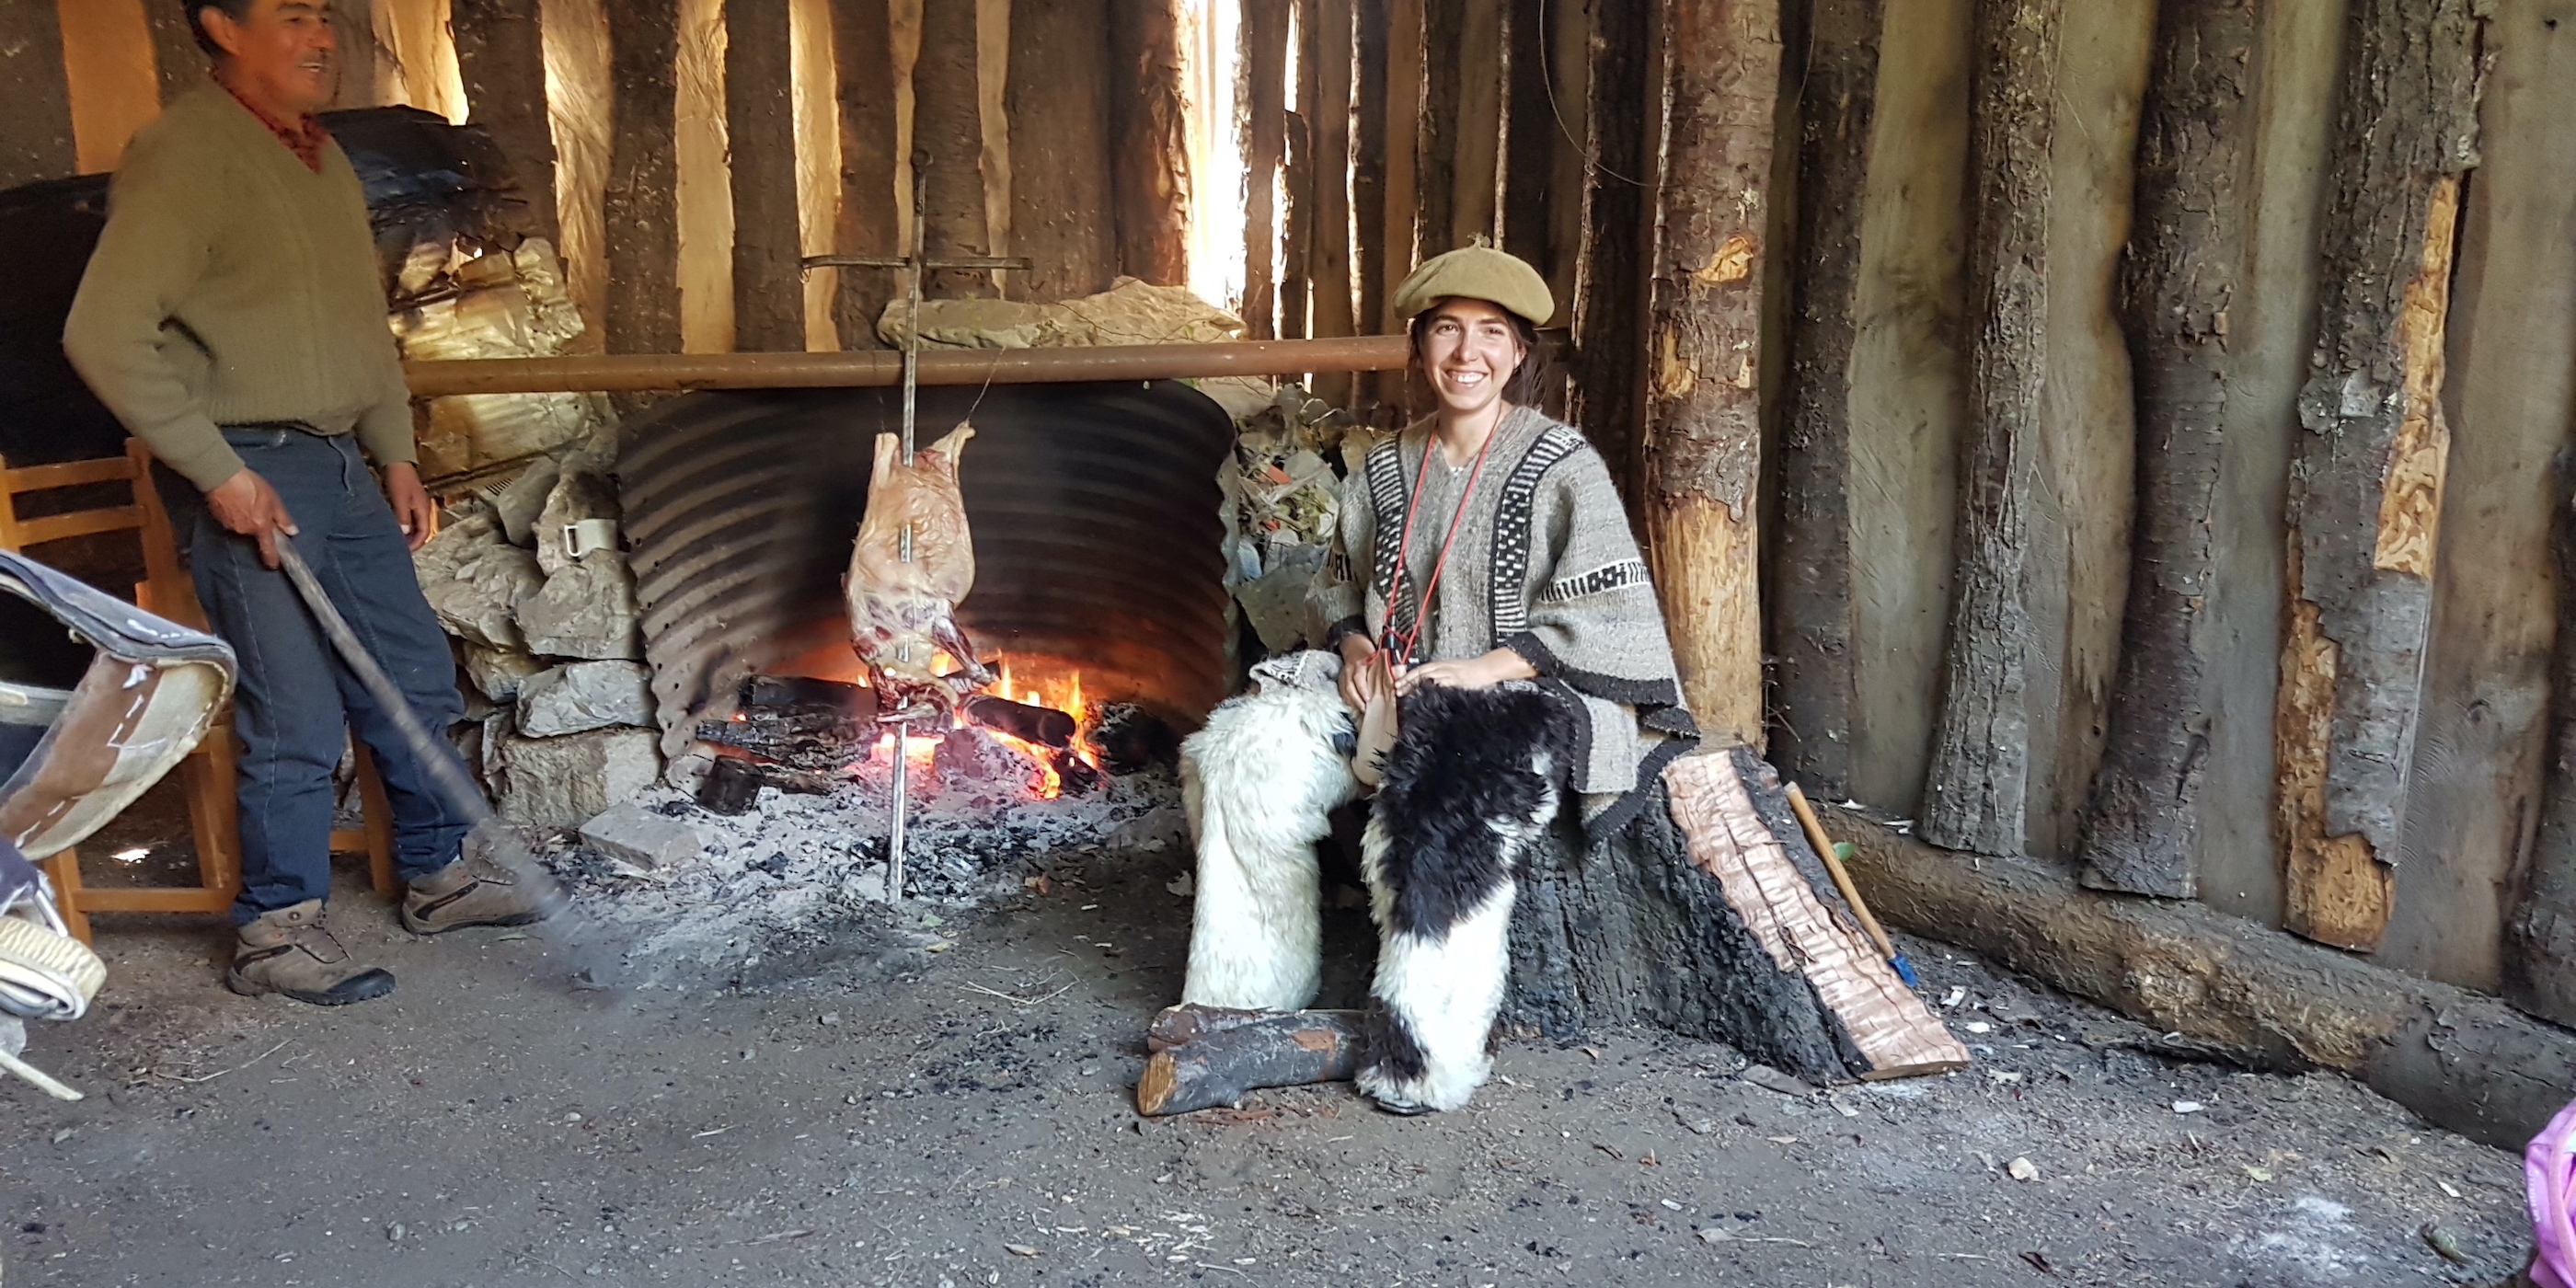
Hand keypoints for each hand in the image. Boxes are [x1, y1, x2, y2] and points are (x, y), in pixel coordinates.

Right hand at [205, 468, 298, 569]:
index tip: (273, 566)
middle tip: (257, 509)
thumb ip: (282, 518)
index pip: (268, 548)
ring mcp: (230, 527)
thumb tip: (292, 532)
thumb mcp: (273, 499)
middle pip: (254, 534)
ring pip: (242, 528)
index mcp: (261, 526)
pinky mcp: (218, 520)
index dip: (272, 559)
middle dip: (257, 526)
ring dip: (246, 520)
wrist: (221, 476)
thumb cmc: (250, 485)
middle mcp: (245, 531)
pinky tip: (234, 504)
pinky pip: (231, 522)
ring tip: (245, 503)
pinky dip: (234, 516)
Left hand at [383, 462, 434, 551]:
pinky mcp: (412, 501)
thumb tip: (405, 533)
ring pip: (417, 525)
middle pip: (423, 530)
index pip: (425, 533)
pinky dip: (407, 527)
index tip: (406, 552)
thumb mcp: (400, 500)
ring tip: (399, 542)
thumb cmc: (399, 480)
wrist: (397, 461)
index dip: (416, 544)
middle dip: (414, 542)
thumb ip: (403, 517)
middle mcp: (425, 509)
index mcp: (425, 510)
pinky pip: (412, 519)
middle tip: (402, 550)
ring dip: (410, 535)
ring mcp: (419, 505)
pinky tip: (398, 529)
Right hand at [1338, 634, 1386, 714]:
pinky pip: (1343, 694)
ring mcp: (1344, 677)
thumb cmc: (1370, 658)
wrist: (1355, 651)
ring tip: (1362, 710)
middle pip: (1349, 687)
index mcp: (1360, 664)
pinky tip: (1355, 707)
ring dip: (1353, 702)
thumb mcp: (1380, 659)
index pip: (1358, 678)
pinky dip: (1349, 702)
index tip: (1368, 699)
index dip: (1362, 689)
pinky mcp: (1341, 682)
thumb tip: (1400, 675)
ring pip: (1345, 692)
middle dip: (1357, 700)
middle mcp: (1349, 670)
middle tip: (1365, 709)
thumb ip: (1388, 667)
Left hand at [1395, 647, 1537, 695]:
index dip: (1408, 676)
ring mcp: (1450, 674)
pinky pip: (1442, 684)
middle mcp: (1444, 667)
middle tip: (1397, 689)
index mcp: (1442, 665)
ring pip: (1428, 677)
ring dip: (1416, 685)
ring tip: (1406, 693)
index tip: (1398, 683)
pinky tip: (1425, 694)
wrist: (1488, 669)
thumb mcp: (1454, 671)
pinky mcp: (1457, 681)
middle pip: (1421, 672)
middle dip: (1408, 681)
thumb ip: (1442, 678)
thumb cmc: (1473, 672)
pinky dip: (1432, 688)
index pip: (1421, 669)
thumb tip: (1429, 685)